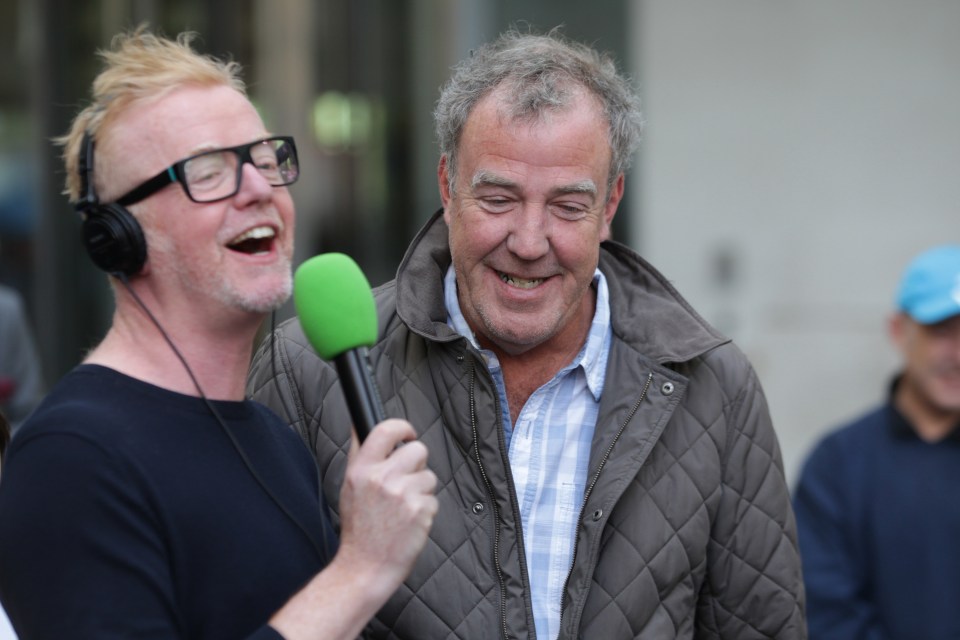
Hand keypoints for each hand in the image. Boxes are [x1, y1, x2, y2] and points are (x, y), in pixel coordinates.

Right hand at [336, 419, 437, 595]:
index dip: (403, 427)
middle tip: (405, 482)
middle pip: (418, 450)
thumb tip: (359, 422)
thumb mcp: (350, 486)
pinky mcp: (421, 511)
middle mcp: (382, 478)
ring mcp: (403, 494)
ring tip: (402, 509)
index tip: (408, 434)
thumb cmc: (358, 528)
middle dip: (417, 464)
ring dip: (421, 490)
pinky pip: (433, 499)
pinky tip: (408, 523)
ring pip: (429, 476)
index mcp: (362, 470)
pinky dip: (425, 511)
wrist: (364, 567)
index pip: (386, 430)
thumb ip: (359, 454)